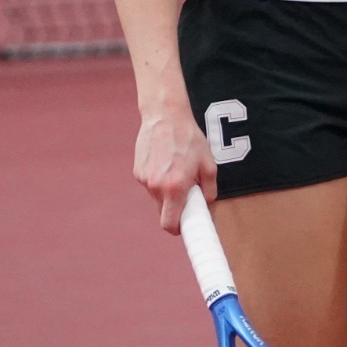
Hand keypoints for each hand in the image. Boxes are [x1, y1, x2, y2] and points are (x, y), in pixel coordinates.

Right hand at [134, 106, 216, 233]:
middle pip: (163, 213)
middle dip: (175, 209)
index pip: (170, 224)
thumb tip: (206, 206)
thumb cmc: (189, 139)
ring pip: (157, 198)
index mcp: (174, 187)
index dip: (179, 229)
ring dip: (167, 193)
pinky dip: (159, 181)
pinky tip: (166, 163)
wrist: (165, 116)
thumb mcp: (209, 165)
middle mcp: (156, 186)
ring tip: (177, 170)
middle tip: (187, 195)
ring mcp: (144, 180)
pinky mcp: (137, 172)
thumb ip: (209, 191)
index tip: (186, 229)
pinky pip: (150, 185)